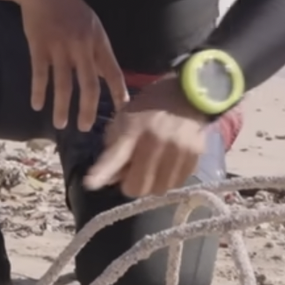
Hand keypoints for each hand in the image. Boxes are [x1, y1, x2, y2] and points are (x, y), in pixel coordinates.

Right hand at [0, 0, 125, 131]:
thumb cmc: (69, 6)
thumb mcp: (91, 24)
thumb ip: (97, 50)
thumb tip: (103, 76)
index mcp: (98, 40)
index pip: (112, 71)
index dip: (118, 92)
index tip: (122, 111)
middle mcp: (81, 46)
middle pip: (88, 85)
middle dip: (87, 110)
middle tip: (84, 128)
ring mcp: (59, 47)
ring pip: (63, 84)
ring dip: (61, 107)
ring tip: (60, 124)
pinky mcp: (39, 46)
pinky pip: (40, 74)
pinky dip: (38, 91)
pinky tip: (37, 105)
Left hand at [83, 86, 210, 196]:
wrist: (189, 95)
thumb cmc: (150, 107)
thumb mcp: (125, 118)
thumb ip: (114, 147)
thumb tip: (108, 180)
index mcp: (133, 129)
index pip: (115, 157)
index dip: (101, 173)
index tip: (90, 183)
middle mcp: (155, 142)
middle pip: (137, 186)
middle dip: (131, 184)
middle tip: (133, 173)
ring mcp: (177, 151)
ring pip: (158, 189)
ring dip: (152, 184)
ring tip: (153, 168)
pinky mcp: (194, 157)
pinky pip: (176, 184)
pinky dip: (168, 180)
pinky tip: (167, 165)